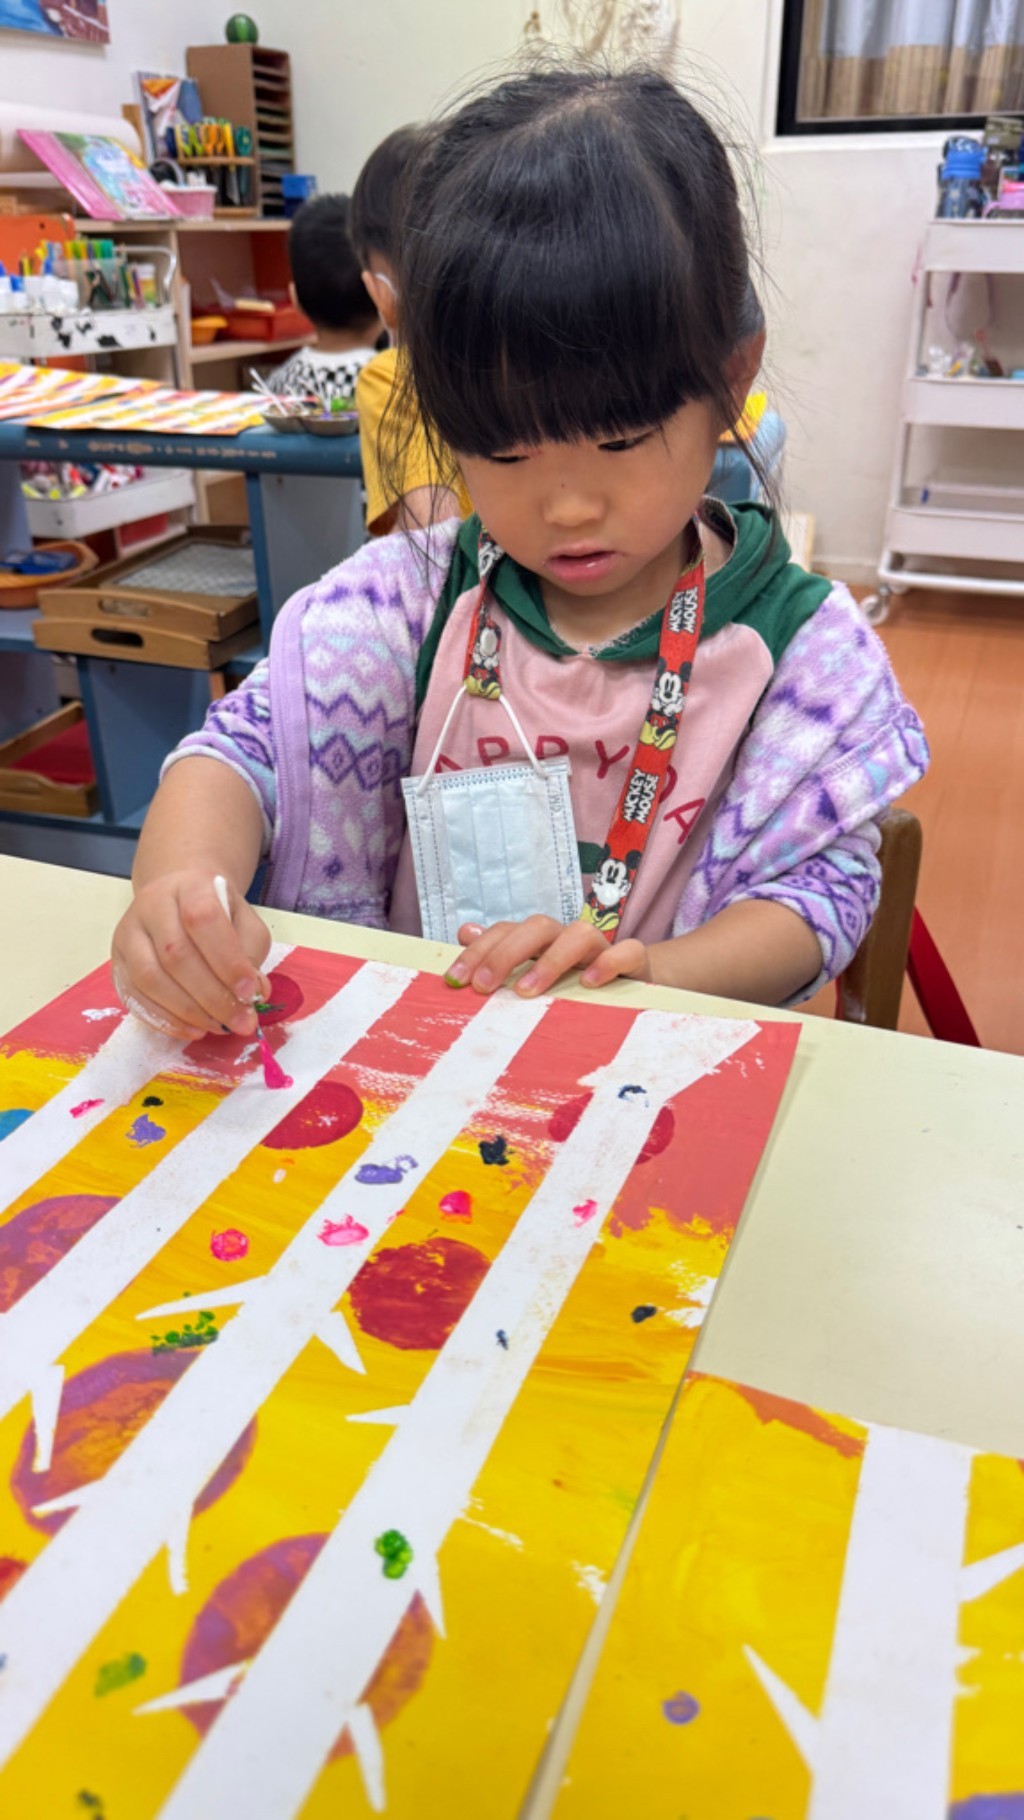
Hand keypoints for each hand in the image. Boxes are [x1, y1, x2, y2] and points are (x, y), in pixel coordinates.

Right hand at [111, 870, 271, 1041]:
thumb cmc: (216, 911)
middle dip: (212, 996)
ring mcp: (128, 933)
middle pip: (175, 954)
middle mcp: (151, 905)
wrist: (178, 896)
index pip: (203, 920)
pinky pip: (134, 996)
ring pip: (149, 978)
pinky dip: (164, 1020)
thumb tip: (256, 992)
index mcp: (189, 887)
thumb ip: (251, 953)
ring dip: (187, 1011)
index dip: (227, 961)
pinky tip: (192, 1029)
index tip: (250, 992)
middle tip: (240, 1021)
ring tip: (217, 1027)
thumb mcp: (244, 921)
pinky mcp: (116, 961)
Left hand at [444, 915, 650, 997]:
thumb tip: (463, 931)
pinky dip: (609, 962)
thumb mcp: (535, 971)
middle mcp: (567, 937)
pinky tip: (588, 983)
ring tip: (526, 992)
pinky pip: (627, 951)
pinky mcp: (634, 961)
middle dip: (505, 954)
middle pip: (536, 927)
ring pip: (579, 933)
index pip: (506, 931)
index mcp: (541, 940)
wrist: (637, 984)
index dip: (478, 951)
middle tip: (484, 986)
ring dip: (550, 961)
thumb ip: (501, 954)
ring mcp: (601, 947)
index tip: (455, 980)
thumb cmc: (577, 982)